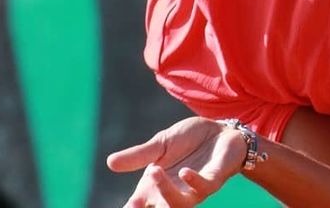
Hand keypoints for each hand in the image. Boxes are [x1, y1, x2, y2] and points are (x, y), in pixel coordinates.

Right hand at [107, 117, 247, 207]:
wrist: (219, 129)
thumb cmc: (189, 141)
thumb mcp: (160, 144)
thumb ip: (139, 155)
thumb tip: (110, 162)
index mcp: (156, 186)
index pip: (139, 206)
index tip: (127, 206)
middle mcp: (174, 192)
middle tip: (134, 203)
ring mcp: (194, 188)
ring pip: (179, 203)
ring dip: (166, 191)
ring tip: (154, 171)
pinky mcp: (213, 179)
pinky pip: (204, 187)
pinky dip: (193, 182)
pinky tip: (184, 172)